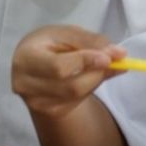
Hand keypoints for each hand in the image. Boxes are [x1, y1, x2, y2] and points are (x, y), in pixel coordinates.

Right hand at [11, 25, 125, 119]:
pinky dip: (90, 88)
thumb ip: (91, 41)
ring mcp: (36, 102)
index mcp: (26, 58)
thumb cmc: (49, 44)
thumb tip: (119, 54)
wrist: (33, 64)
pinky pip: (78, 102)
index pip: (58, 66)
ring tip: (100, 65)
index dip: (85, 62)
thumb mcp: (67, 33)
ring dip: (96, 80)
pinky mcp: (48, 112)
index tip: (108, 57)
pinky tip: (88, 76)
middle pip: (71, 86)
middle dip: (97, 73)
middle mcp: (26, 84)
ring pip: (77, 96)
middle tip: (113, 60)